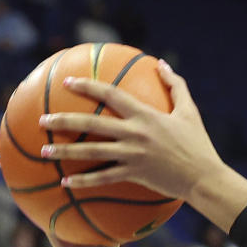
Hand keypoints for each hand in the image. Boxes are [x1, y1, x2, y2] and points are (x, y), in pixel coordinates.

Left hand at [38, 60, 224, 202]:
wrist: (204, 177)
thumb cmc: (198, 144)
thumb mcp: (190, 111)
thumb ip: (175, 85)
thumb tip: (161, 64)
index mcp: (146, 115)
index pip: (111, 94)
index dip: (88, 85)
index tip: (68, 81)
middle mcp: (135, 133)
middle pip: (92, 123)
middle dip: (64, 119)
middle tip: (43, 119)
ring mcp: (132, 154)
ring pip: (92, 151)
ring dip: (65, 150)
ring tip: (44, 150)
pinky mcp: (134, 174)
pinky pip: (103, 177)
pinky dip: (83, 180)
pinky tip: (65, 182)